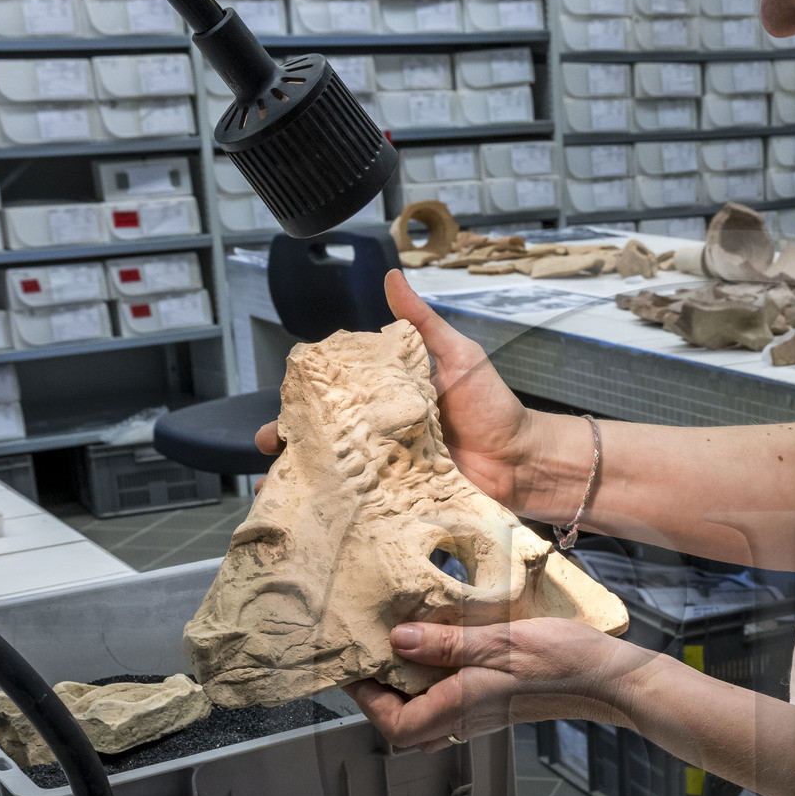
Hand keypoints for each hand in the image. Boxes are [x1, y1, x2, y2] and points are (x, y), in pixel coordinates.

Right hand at [253, 272, 537, 506]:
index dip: (303, 404)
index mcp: (386, 399)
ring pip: (335, 475)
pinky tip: (313, 518)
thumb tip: (392, 277)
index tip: (281, 409)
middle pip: (325, 440)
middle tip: (271, 449)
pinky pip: (362, 506)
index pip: (334, 399)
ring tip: (280, 489)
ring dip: (305, 482)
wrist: (523, 460)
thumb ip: (421, 324)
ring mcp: (387, 471)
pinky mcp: (400, 501)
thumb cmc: (494, 407)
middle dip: (291, 445)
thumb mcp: (458, 356)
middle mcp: (380, 436)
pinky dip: (336, 512)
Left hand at [349, 615, 665, 752]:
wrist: (610, 678)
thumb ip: (447, 643)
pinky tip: (440, 648)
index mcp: (461, 706)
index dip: (364, 700)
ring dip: (405, 689)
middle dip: (378, 696)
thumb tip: (398, 640)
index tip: (351, 666)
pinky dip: (432, 681)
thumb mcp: (501, 641)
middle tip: (368, 656)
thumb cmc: (563, 663)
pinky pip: (450, 702)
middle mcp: (466, 717)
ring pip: (426, 715)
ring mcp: (481, 712)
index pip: (393, 724)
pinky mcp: (496, 701)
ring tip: (397, 649)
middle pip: (404, 726)